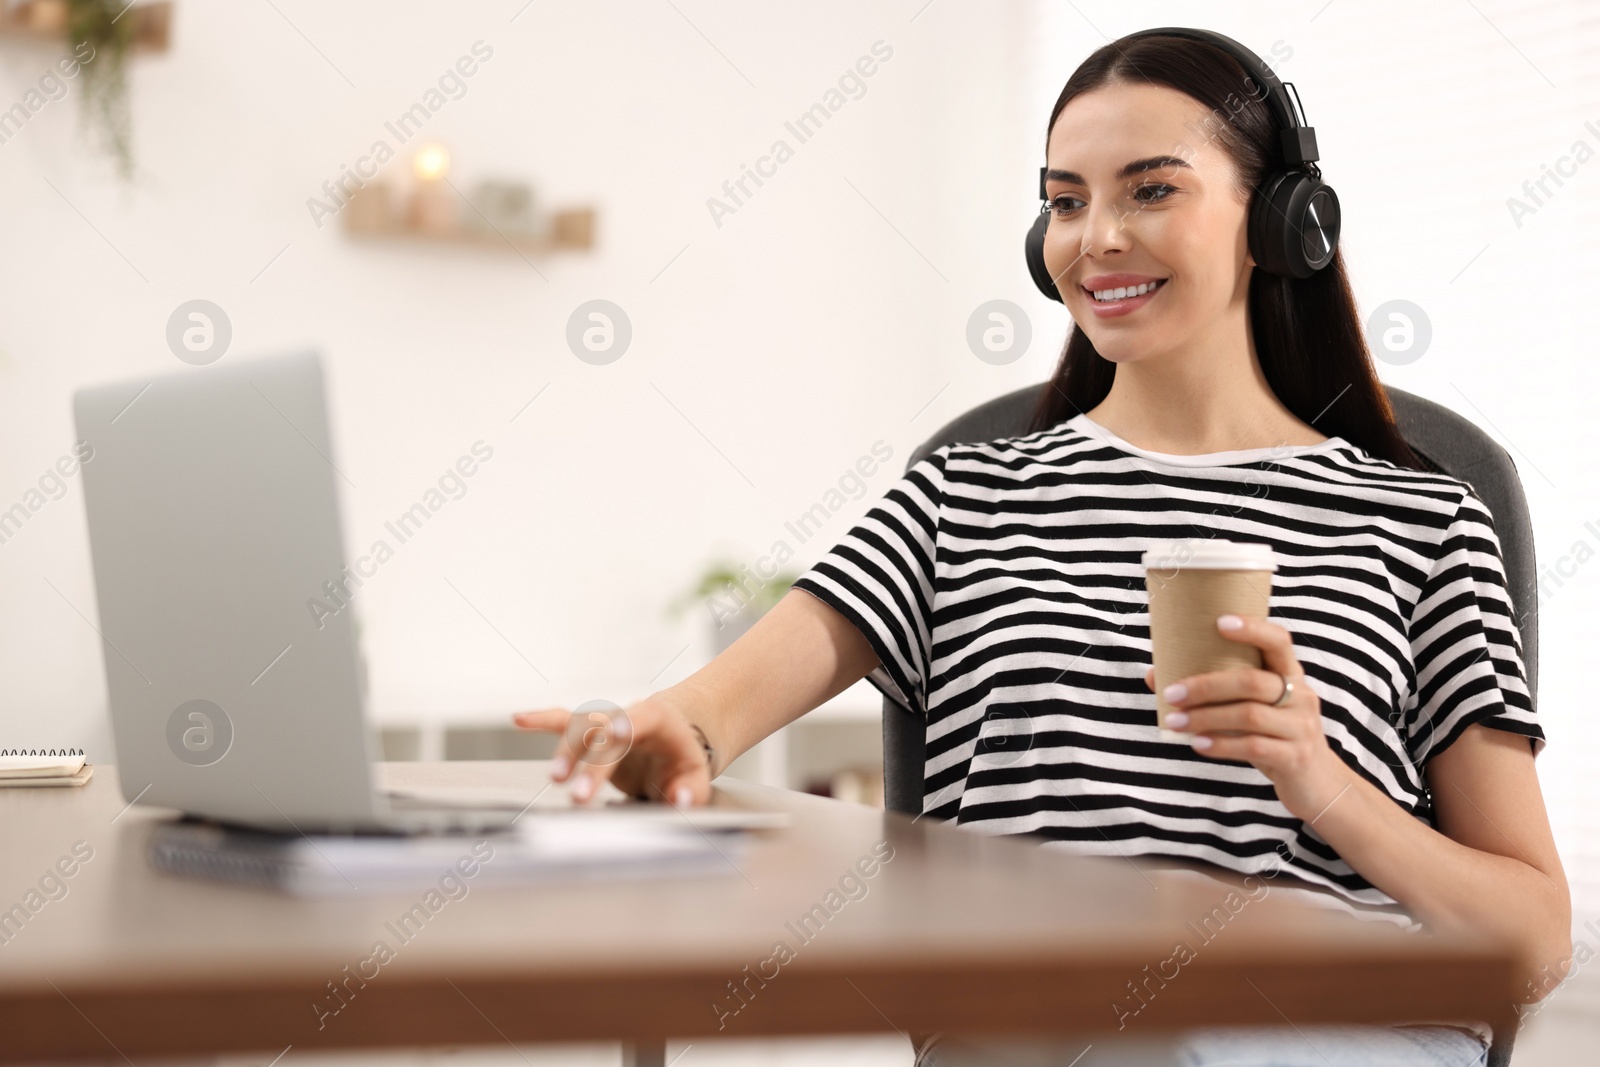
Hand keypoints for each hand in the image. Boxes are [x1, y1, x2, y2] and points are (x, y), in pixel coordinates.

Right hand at [512, 690, 713, 807]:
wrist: (671, 739)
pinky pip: (562, 722)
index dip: (627, 724)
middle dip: (591, 766)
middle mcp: (625, 716)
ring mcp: (603, 723)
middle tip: (581, 795)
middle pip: (604, 736)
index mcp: (657, 720)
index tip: (615, 734)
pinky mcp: (588, 733)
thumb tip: (681, 798)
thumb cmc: (682, 758)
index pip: (642, 718)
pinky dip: (541, 720)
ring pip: (579, 732)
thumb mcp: (696, 776)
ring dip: (566, 754)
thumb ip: (691, 789)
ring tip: (556, 779)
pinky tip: (519, 719)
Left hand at [1142, 613, 1353, 822]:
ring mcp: (1301, 727)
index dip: (1252, 628)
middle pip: (1252, 681)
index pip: (1278, 641)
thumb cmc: (1272, 735)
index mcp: (1289, 674)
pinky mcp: (1295, 757)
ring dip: (1205, 717)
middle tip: (1171, 694)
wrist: (1316, 782)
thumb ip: (1214, 692)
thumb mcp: (1252, 708)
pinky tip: (1198, 744)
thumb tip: (1155, 674)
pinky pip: (1254, 747)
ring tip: (1175, 722)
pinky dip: (1221, 744)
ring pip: (1249, 714)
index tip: (1218, 622)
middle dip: (1206, 686)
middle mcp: (1300, 695)